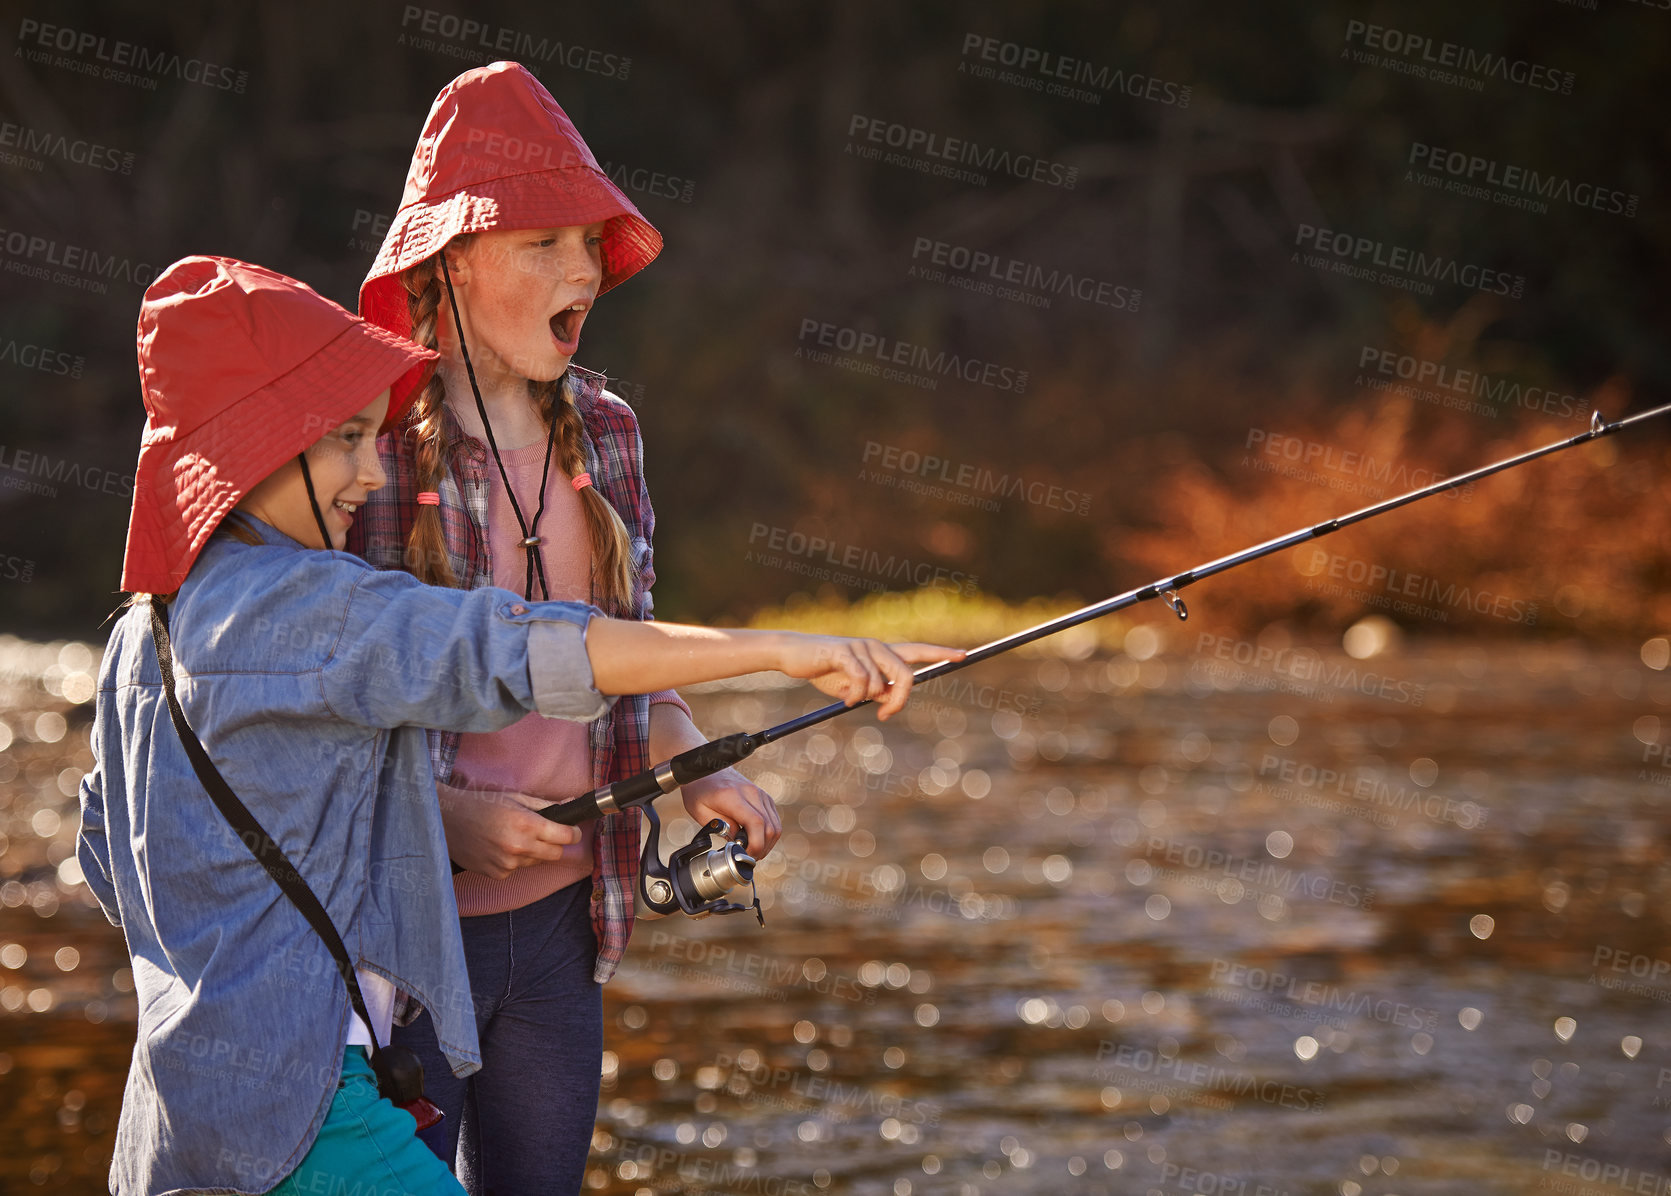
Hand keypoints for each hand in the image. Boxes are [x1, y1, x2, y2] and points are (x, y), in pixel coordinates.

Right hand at [436, 780, 580, 879]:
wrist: (447, 820)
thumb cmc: (482, 804)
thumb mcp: (515, 797)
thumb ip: (546, 805)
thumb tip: (571, 804)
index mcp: (527, 824)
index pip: (566, 837)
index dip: (573, 833)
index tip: (572, 831)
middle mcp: (519, 847)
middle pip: (556, 854)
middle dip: (556, 844)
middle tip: (544, 833)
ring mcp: (507, 863)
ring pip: (536, 863)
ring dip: (533, 852)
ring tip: (513, 837)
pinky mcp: (496, 874)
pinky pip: (517, 870)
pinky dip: (514, 861)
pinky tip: (499, 848)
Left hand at [681, 769, 781, 857]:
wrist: (706, 768)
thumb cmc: (700, 790)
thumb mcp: (700, 812)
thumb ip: (721, 826)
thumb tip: (738, 841)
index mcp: (733, 796)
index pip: (756, 822)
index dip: (756, 844)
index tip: (745, 855)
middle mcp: (752, 793)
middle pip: (770, 828)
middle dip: (761, 849)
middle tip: (746, 857)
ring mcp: (761, 794)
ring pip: (776, 826)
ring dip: (767, 844)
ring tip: (751, 851)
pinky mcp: (764, 797)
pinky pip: (774, 820)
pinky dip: (768, 834)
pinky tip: (755, 839)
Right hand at [776, 637, 964, 719]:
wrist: (794, 655)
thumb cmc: (825, 670)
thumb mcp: (854, 686)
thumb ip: (876, 690)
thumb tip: (892, 698)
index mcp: (882, 652)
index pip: (918, 650)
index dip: (941, 653)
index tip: (963, 655)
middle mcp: (876, 645)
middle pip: (906, 674)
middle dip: (901, 700)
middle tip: (886, 715)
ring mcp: (861, 646)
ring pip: (880, 683)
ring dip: (865, 698)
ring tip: (848, 698)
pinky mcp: (844, 651)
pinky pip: (860, 680)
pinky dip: (854, 695)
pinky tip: (843, 698)